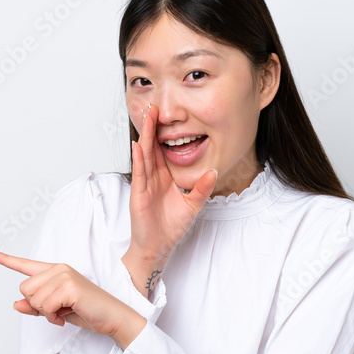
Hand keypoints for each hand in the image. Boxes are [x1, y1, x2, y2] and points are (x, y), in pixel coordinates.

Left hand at [0, 249, 145, 347]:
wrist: (114, 318)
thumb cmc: (88, 312)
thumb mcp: (56, 311)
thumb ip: (36, 306)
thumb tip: (16, 304)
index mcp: (56, 271)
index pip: (26, 265)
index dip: (6, 260)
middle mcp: (58, 269)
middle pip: (25, 289)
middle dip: (38, 306)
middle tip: (58, 311)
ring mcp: (64, 276)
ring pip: (33, 298)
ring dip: (46, 313)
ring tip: (64, 313)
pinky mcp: (69, 287)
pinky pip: (44, 306)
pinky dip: (52, 317)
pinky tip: (66, 316)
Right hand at [129, 103, 217, 266]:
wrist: (157, 247)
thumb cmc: (171, 228)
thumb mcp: (192, 206)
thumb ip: (202, 189)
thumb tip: (214, 172)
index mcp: (165, 178)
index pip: (162, 151)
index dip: (163, 134)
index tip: (167, 116)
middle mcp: (153, 178)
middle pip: (152, 147)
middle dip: (152, 127)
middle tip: (153, 107)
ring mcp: (145, 184)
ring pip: (144, 155)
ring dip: (144, 136)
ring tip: (146, 117)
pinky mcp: (139, 194)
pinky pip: (140, 172)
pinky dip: (139, 158)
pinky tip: (138, 145)